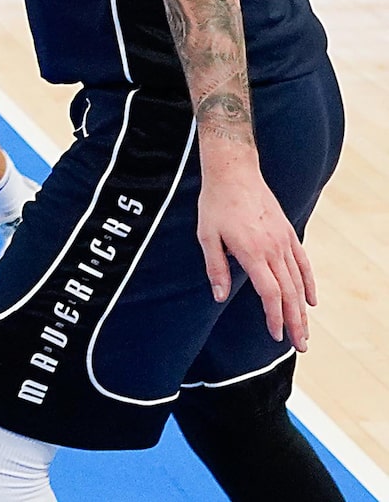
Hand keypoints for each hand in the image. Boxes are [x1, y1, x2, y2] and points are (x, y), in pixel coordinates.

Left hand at [198, 160, 316, 349]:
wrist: (234, 172)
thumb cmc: (215, 204)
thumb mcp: (206, 235)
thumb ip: (215, 268)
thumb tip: (218, 297)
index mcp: (252, 252)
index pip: (270, 293)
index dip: (274, 316)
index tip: (275, 335)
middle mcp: (273, 249)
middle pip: (289, 293)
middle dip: (294, 322)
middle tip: (300, 345)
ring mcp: (284, 241)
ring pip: (298, 282)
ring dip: (302, 309)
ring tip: (304, 330)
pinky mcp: (288, 233)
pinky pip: (303, 263)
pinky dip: (308, 283)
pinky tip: (310, 301)